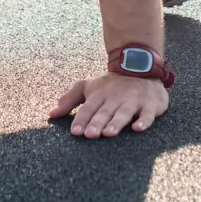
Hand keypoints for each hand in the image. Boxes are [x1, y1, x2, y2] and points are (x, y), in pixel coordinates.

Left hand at [48, 72, 168, 137]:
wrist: (140, 66)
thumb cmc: (111, 85)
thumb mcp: (89, 87)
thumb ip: (70, 100)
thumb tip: (51, 114)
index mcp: (99, 95)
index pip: (88, 108)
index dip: (82, 119)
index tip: (75, 132)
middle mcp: (115, 98)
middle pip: (105, 111)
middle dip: (97, 122)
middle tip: (90, 135)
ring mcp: (133, 100)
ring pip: (124, 112)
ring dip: (116, 122)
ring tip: (109, 133)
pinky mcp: (149, 104)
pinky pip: (147, 114)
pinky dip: (144, 121)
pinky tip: (138, 129)